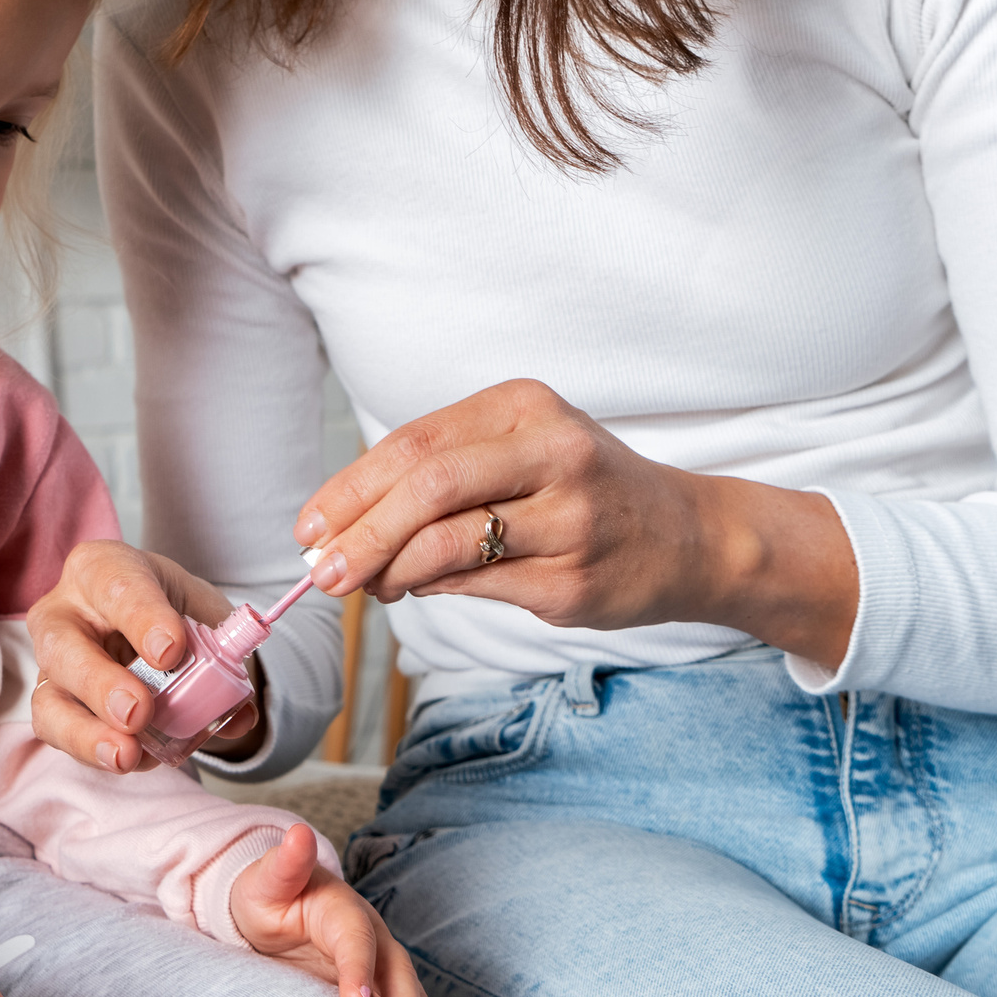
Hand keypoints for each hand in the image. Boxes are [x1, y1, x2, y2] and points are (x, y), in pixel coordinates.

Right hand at [26, 539, 263, 775]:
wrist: (152, 628)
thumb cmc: (172, 613)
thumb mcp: (206, 616)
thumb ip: (226, 658)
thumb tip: (240, 715)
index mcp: (102, 569)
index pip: (118, 587)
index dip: (144, 620)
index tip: (172, 651)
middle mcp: (62, 612)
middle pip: (64, 645)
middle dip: (101, 683)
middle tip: (138, 711)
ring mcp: (50, 665)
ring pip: (49, 700)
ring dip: (86, 732)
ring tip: (127, 755)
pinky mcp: (51, 706)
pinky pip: (59, 734)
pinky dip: (95, 752)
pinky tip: (134, 759)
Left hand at [228, 825, 440, 996]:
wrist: (277, 908)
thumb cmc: (269, 893)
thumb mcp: (268, 878)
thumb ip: (284, 862)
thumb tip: (296, 833)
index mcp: (346, 911)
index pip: (357, 940)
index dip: (359, 971)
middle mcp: (373, 940)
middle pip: (396, 976)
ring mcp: (378, 969)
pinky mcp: (375, 995)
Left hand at [294, 379, 856, 668]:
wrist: (689, 537)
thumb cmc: (584, 490)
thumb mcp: (519, 451)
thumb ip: (441, 474)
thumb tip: (343, 523)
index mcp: (525, 406)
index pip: (414, 443)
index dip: (350, 487)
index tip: (308, 524)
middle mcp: (552, 452)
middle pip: (427, 487)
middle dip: (359, 532)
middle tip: (318, 569)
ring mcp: (568, 518)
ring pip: (447, 542)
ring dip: (387, 569)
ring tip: (363, 585)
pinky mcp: (572, 580)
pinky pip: (477, 585)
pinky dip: (431, 589)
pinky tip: (413, 590)